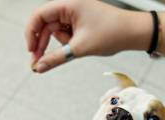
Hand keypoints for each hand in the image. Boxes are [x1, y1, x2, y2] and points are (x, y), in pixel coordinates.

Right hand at [25, 0, 151, 72]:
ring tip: (75, 49)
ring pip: (55, 31)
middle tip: (39, 62)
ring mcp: (74, 13)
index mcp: (69, 4)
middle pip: (45, 24)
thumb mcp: (79, 48)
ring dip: (60, 44)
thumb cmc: (111, 33)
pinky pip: (65, 33)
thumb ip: (56, 58)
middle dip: (43, 43)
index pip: (39, 15)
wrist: (133, 33)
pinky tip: (80, 46)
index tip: (31, 51)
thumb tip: (38, 68)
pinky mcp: (79, 21)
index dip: (32, 33)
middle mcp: (70, 5)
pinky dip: (68, 43)